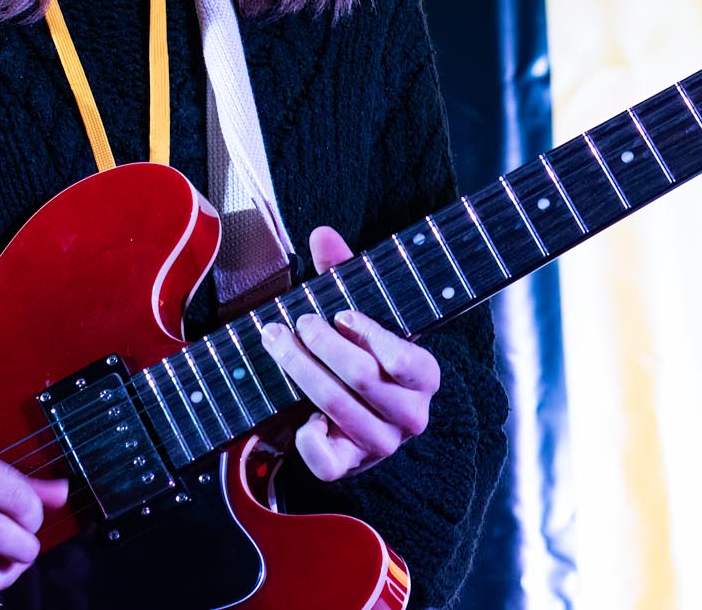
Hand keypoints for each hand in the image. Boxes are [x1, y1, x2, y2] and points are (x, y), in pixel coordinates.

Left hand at [258, 226, 441, 482]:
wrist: (358, 412)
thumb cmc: (362, 353)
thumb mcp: (359, 314)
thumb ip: (345, 273)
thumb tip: (322, 234)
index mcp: (424, 376)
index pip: (404, 359)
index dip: (368, 334)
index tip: (338, 313)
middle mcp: (411, 414)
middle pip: (362, 379)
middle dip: (320, 346)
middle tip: (294, 323)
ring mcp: (381, 444)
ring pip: (339, 409)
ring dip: (301, 372)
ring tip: (278, 343)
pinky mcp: (350, 467)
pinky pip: (328, 463)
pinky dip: (308, 440)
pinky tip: (297, 418)